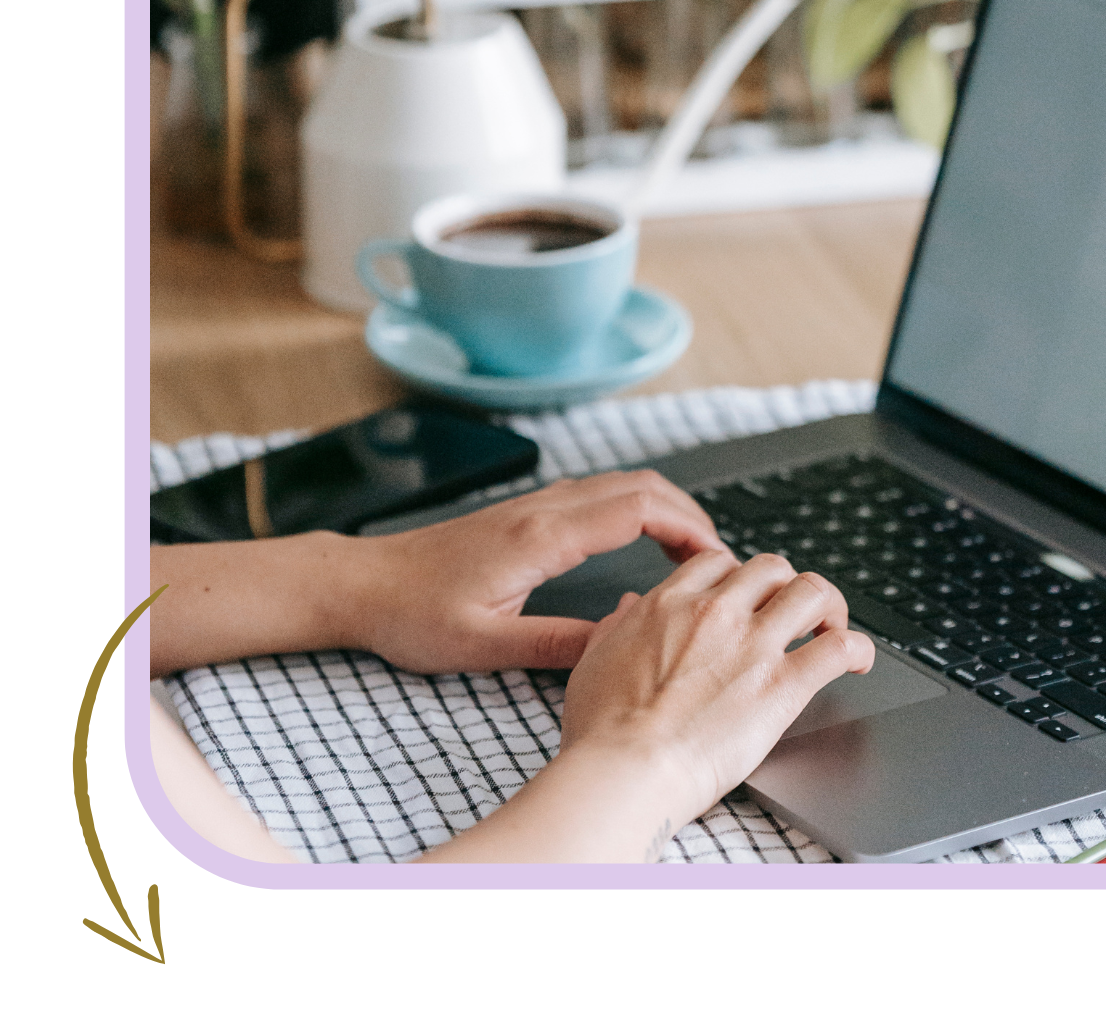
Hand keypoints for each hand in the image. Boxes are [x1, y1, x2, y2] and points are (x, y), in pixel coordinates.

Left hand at [353, 471, 728, 675]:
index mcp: (541, 536)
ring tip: (691, 555)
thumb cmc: (413, 615)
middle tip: (718, 559)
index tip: (717, 558)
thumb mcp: (486, 645)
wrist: (363, 583)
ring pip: (621, 484)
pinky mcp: (527, 513)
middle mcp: (544, 508)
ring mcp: (535, 505)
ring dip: (666, 508)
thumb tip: (621, 645)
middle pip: (641, 485)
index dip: (688, 527)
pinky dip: (637, 508)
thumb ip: (558, 645)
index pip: (637, 508)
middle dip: (690, 514)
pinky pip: (599, 494)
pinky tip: (642, 542)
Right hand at [555, 550, 875, 833]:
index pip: (720, 562)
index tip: (745, 595)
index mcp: (672, 602)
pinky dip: (856, 648)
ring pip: (811, 590)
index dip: (738, 576)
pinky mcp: (783, 686)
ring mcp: (754, 645)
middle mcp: (717, 612)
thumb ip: (617, 625)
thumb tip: (630, 607)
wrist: (626, 770)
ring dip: (828, 605)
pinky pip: (837, 649)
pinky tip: (857, 659)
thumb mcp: (594, 659)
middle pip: (771, 567)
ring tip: (830, 625)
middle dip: (785, 585)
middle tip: (790, 611)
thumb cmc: (604, 729)